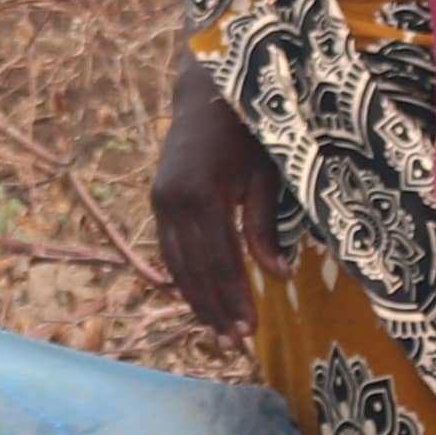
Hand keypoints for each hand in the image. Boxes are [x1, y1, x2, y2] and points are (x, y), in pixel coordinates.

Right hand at [150, 68, 274, 338]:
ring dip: (198, 300)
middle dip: (217, 309)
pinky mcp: (157, 200)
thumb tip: (278, 275)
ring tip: (218, 332)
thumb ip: (264, 227)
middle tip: (237, 344)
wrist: (207, 91)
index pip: (221, 262)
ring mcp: (160, 201)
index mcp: (203, 195)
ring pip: (177, 265)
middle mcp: (174, 202)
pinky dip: (184, 278)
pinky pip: (169, 249)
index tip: (251, 330)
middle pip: (196, 271)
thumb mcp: (264, 175)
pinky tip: (199, 298)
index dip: (236, 298)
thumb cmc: (248, 129)